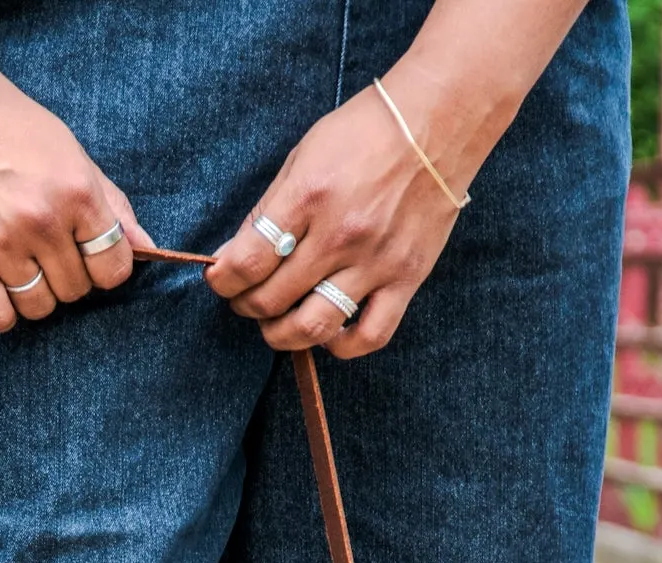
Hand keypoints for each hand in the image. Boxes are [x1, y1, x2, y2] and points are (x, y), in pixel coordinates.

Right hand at [0, 61, 154, 331]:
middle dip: (65, 276)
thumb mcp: (70, 153)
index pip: (113, 267)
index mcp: (75, 191)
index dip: (103, 266)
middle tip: (42, 248)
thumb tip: (149, 249)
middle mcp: (40, 221)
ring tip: (16, 261)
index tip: (86, 254)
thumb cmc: (9, 126)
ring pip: (38, 308)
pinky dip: (0, 309)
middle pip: (75, 290)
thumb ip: (111, 204)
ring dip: (32, 293)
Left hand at [205, 76, 472, 357]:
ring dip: (282, 335)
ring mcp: (376, 261)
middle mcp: (341, 234)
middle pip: (272, 299)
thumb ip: (270, 209)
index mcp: (310, 196)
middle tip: (246, 296)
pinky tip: (328, 331)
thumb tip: (235, 255)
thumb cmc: (366, 132)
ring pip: (313, 326)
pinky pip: (370, 335)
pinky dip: (341, 345)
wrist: (441, 119)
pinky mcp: (407, 277)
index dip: (223, 279)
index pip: (248, 260)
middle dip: (246, 304)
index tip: (219, 278)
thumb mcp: (305, 156)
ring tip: (277, 322)